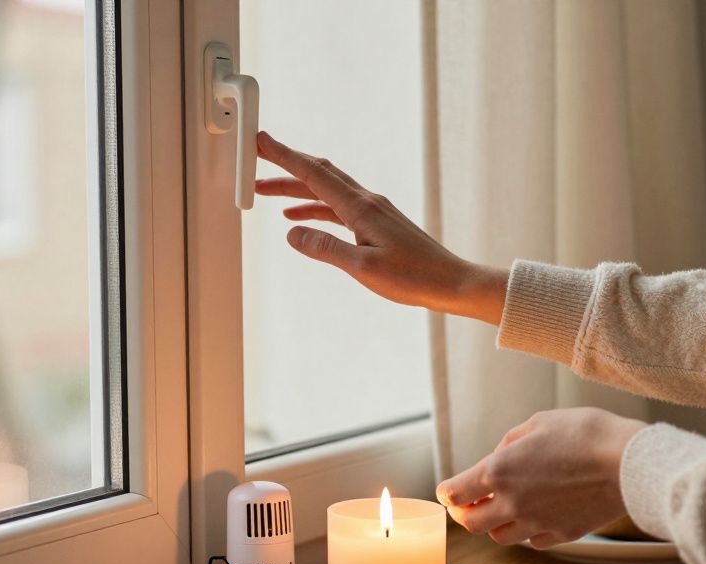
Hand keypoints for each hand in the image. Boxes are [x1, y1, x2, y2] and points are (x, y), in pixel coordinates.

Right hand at [254, 131, 507, 324]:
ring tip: (266, 193)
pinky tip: (299, 219)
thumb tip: (292, 234)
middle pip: (318, 175)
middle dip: (284, 167)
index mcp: (361, 207)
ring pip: (326, 192)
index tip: (260, 140)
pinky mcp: (378, 224)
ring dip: (296, 190)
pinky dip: (315, 208)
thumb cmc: (414, 278)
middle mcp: (367, 202)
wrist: (452, 283)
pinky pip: (338, 209)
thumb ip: (325, 249)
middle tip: (253, 161)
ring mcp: (373, 211)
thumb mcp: (363, 268)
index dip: (284, 156)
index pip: (314, 173)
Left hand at [437, 408, 647, 548]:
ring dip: (496, 524)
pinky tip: (537, 515)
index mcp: (499, 471)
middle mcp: (512, 503)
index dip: (447, 492)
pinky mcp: (562, 535)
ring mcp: (537, 524)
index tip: (450, 489)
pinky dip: (528, 531)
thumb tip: (500, 457)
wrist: (629, 462)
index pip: (454, 494)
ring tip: (506, 508)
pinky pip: (533, 541)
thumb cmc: (586, 433)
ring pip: (500, 537)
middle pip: (471, 524)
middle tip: (472, 503)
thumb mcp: (540, 421)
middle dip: (467, 513)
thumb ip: (511, 441)